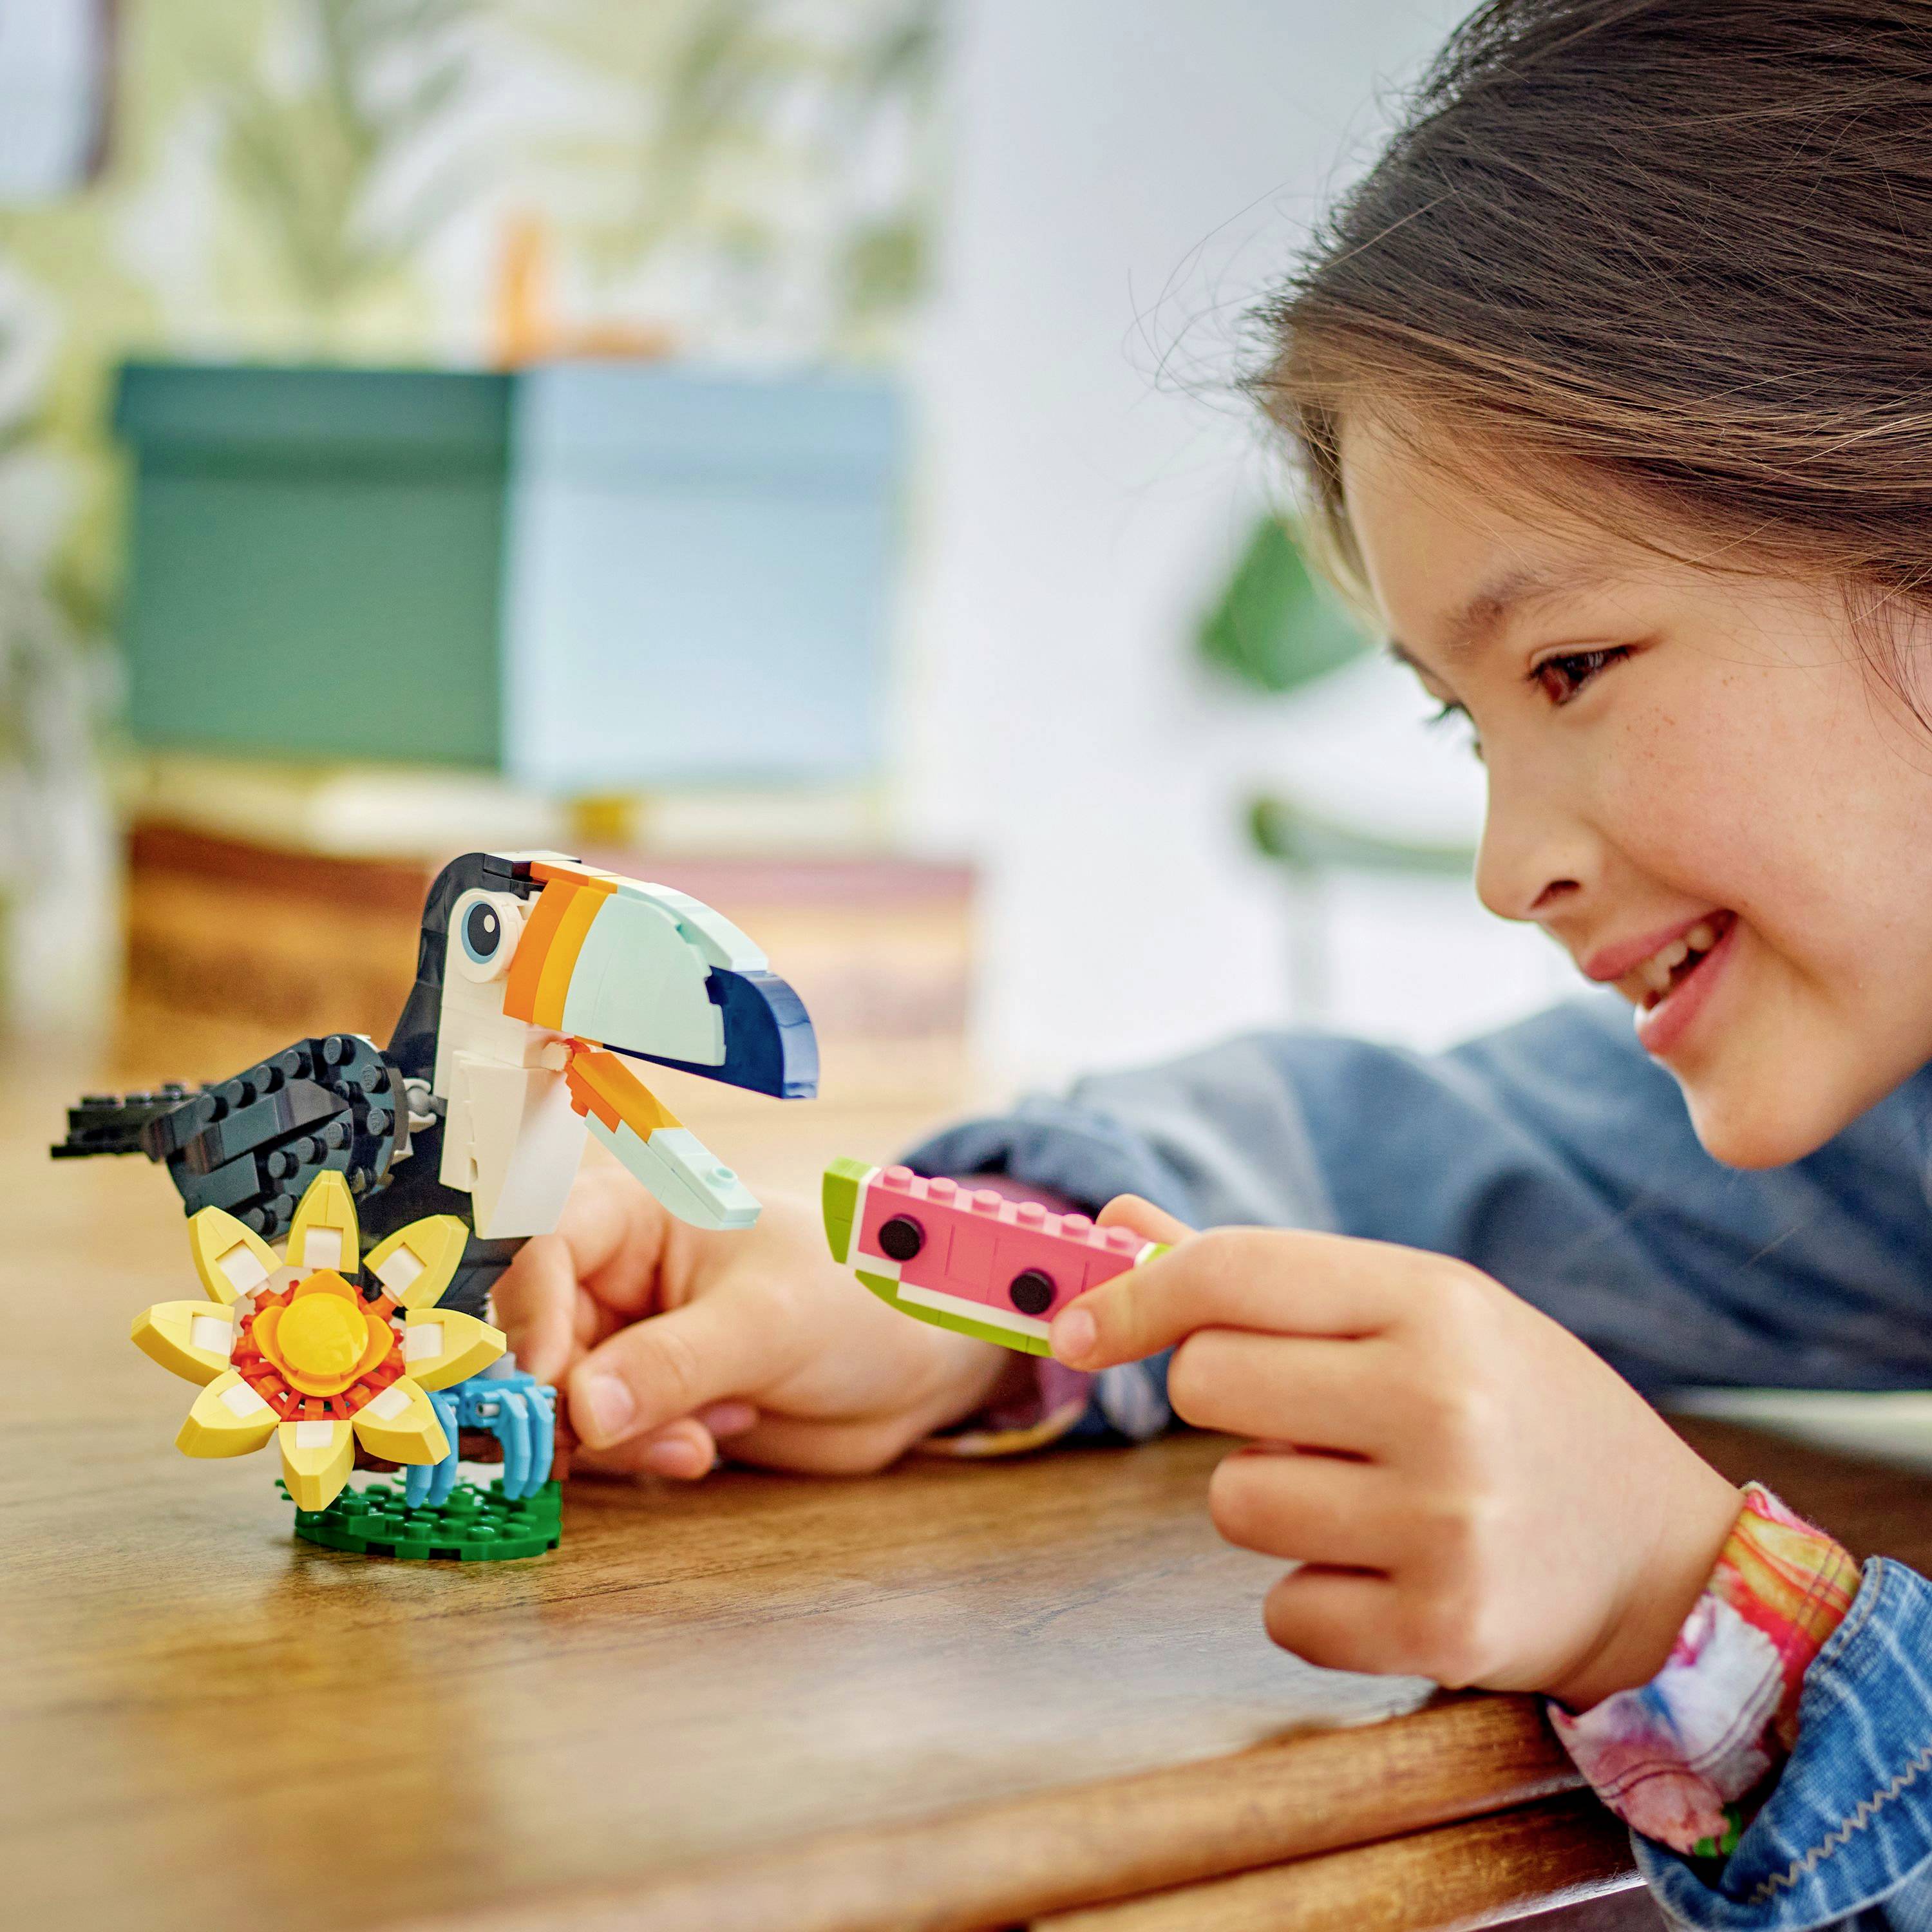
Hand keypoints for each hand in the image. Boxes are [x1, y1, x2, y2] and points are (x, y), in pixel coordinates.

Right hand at [494, 1147, 1014, 1480]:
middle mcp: (616, 1277)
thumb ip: (672, 1364)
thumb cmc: (853, 1298)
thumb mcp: (765, 1323)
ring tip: (697, 1444)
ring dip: (614, 1440)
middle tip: (614, 1442)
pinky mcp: (647, 1404)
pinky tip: (705, 1447)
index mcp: (636, 1215)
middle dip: (568, 1400)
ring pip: (564, 1403)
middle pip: (537, 1340)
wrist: (914, 1362)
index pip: (545, 1247)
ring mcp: (629, 1344)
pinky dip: (640, 1457)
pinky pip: (602, 1442)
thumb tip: (581, 1407)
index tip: (547, 1383)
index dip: (530, 1315)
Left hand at [1051, 1198, 1743, 1708]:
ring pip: (1234, 1502)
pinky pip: (1283, 1610)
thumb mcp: (1418, 1312)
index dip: (1131, 1299)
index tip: (1078, 1328)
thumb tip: (1115, 1220)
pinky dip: (1315, 1600)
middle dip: (1227, 1405)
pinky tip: (1393, 1574)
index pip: (1230, 1274)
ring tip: (1370, 1498)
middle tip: (1306, 1419)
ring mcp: (1446, 1520)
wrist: (1665, 1561)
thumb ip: (1262, 1276)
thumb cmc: (1514, 1408)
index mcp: (1432, 1298)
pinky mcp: (1444, 1629)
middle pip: (1205, 1385)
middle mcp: (1441, 1399)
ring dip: (1273, 1505)